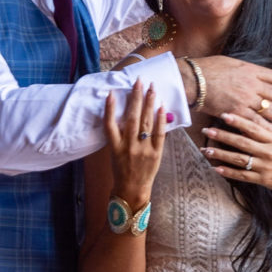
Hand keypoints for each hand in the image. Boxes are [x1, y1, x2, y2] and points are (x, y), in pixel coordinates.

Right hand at [104, 78, 165, 208]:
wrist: (132, 190)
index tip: (112, 93)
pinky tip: (162, 106)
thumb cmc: (121, 169)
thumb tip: (129, 112)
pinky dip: (161, 119)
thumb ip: (120, 135)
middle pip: (131, 118)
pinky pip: (159, 134)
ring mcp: (142, 150)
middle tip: (139, 81)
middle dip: (135, 98)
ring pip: (145, 122)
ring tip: (151, 88)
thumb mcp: (115, 152)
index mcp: (114, 147)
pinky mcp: (156, 154)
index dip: (110, 108)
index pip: (110, 124)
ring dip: (149, 103)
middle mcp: (128, 147)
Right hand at [198, 55, 271, 129]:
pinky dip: (267, 127)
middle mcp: (251, 84)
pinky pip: (255, 121)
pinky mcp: (236, 111)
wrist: (193, 79)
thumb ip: (246, 70)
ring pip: (269, 109)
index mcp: (251, 70)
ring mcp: (244, 98)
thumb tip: (254, 74)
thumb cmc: (208, 69)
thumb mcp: (232, 62)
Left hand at [202, 110, 271, 199]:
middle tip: (207, 130)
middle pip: (242, 142)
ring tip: (207, 149)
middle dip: (223, 135)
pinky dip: (228, 172)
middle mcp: (269, 152)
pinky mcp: (263, 180)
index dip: (238, 121)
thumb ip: (265, 137)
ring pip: (239, 159)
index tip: (224, 114)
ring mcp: (265, 167)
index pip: (254, 128)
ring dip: (221, 153)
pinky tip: (216, 168)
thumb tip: (245, 128)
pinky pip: (242, 176)